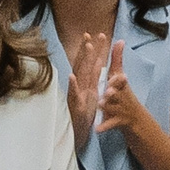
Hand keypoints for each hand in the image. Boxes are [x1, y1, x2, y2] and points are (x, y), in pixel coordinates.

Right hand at [65, 31, 108, 148]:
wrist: (77, 136)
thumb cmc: (83, 117)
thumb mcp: (91, 98)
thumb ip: (94, 83)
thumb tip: (98, 68)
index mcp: (86, 85)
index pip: (90, 64)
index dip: (92, 49)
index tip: (96, 34)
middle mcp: (81, 87)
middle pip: (84, 65)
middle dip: (88, 49)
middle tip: (91, 34)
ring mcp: (76, 95)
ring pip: (80, 76)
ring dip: (82, 61)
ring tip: (87, 48)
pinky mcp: (75, 106)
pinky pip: (73, 96)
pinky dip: (72, 86)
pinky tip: (72, 77)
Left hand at [91, 39, 145, 136]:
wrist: (136, 118)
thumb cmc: (124, 93)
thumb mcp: (120, 76)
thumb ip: (118, 59)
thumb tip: (120, 40)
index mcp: (121, 85)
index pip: (120, 80)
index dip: (118, 79)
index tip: (119, 76)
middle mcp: (122, 96)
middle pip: (117, 94)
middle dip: (113, 92)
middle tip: (108, 91)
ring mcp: (120, 109)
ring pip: (113, 108)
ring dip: (108, 107)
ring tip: (101, 105)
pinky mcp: (117, 121)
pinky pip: (110, 124)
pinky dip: (104, 127)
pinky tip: (97, 129)